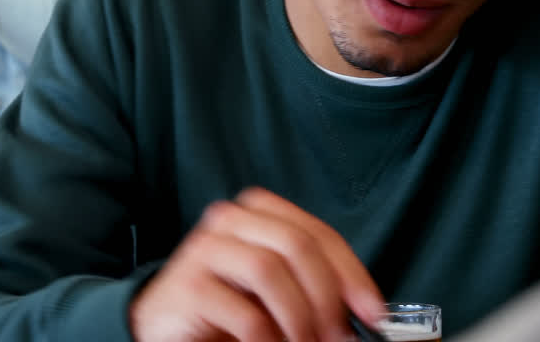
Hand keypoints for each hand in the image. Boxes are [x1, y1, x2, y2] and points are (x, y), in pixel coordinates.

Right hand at [129, 188, 385, 341]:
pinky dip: (269, 339)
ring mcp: (205, 249)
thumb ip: (313, 285)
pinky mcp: (189, 286)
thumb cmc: (228, 306)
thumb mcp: (278, 289)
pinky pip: (244, 312)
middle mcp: (230, 219)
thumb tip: (362, 309)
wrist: (167, 325)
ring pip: (269, 269)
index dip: (351, 273)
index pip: (319, 233)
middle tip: (337, 335)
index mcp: (258, 212)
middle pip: (297, 244)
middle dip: (326, 296)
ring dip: (298, 317)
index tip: (372, 312)